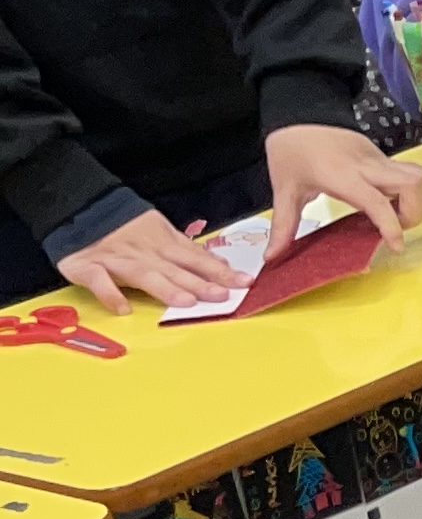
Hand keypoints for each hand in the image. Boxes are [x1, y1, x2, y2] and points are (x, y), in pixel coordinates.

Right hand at [53, 208, 241, 314]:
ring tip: (186, 302)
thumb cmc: (126, 228)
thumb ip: (188, 250)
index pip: (196, 259)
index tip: (245, 282)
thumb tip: (220, 264)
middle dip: (200, 282)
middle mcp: (144, 253)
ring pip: (144, 275)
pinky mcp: (87, 267)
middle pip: (175, 269)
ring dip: (165, 288)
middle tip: (223, 295)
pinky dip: (110, 293)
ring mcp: (116, 260)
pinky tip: (124, 309)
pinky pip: (99, 281)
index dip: (220, 271)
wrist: (79, 209)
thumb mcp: (161, 232)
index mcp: (163, 243)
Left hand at [264, 122, 421, 248]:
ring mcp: (378, 158)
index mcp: (343, 177)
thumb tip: (272, 256)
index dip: (392, 227)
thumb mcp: (284, 190)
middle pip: (415, 184)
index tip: (396, 246)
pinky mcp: (381, 155)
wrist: (297, 114)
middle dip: (416, 211)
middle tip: (397, 225)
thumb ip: (283, 226)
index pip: (379, 203)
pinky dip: (407, 190)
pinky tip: (388, 199)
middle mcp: (368, 166)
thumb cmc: (290, 151)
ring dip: (418, 198)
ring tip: (397, 213)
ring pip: (419, 175)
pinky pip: (407, 173)